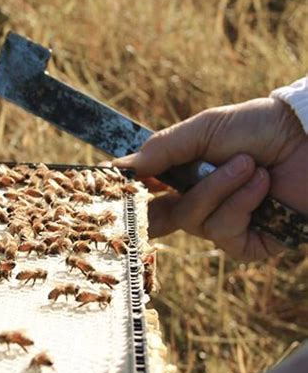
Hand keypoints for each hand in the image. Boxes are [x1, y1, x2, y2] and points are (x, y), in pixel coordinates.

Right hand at [113, 98, 306, 260]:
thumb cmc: (257, 128)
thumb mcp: (203, 129)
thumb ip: (161, 149)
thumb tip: (116, 168)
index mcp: (183, 179)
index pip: (146, 197)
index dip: (129, 196)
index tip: (113, 188)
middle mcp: (198, 205)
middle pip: (158, 218)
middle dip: (153, 205)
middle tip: (150, 189)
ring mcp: (222, 226)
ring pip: (193, 220)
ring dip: (218, 188)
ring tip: (248, 165)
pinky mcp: (247, 244)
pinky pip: (225, 233)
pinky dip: (241, 205)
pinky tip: (261, 184)